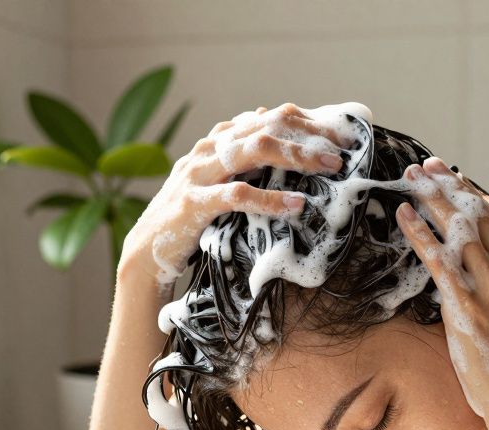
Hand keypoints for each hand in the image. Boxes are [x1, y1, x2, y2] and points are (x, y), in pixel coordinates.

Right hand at [119, 102, 357, 284]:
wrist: (144, 253)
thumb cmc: (188, 220)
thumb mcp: (216, 182)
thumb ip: (241, 155)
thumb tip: (272, 122)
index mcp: (216, 142)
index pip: (269, 117)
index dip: (308, 121)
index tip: (342, 136)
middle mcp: (207, 150)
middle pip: (266, 126)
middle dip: (310, 134)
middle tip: (344, 150)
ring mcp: (198, 175)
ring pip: (253, 150)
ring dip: (297, 155)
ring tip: (329, 168)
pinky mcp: (193, 204)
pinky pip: (237, 195)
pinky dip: (270, 199)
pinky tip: (296, 205)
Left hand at [394, 156, 488, 421]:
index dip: (475, 193)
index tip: (454, 177)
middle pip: (477, 213)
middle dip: (448, 186)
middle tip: (424, 167)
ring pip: (457, 229)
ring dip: (431, 199)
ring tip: (411, 179)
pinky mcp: (465, 305)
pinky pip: (438, 259)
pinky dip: (420, 233)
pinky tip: (403, 215)